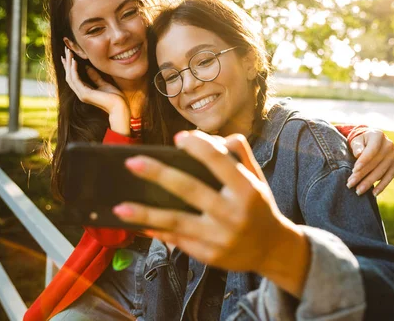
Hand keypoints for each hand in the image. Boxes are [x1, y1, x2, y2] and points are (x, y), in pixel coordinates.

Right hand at [62, 47, 130, 133]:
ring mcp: (82, 94)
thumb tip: (87, 67)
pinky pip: (76, 80)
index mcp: (85, 91)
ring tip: (69, 53)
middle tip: (66, 50)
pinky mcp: (85, 94)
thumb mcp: (103, 83)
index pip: (73, 77)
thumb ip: (95, 77)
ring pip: (70, 77)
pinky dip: (74, 70)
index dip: (69, 67)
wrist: (120, 106)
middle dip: (67, 63)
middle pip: (69, 76)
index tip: (67, 56)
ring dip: (69, 64)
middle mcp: (81, 93)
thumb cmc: (114, 97)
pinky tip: (74, 62)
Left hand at [113, 131, 309, 296]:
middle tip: (132, 162)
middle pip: (190, 190)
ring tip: (120, 207)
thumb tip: (211, 138)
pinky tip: (139, 225)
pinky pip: (178, 241)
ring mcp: (220, 237)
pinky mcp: (209, 255)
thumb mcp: (257, 178)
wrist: (272, 249)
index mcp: (246, 189)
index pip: (218, 161)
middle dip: (159, 174)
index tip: (179, 138)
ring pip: (177, 221)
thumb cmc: (259, 206)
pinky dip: (157, 232)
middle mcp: (233, 213)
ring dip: (146, 214)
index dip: (198, 146)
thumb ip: (239, 155)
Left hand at [347, 129, 393, 195]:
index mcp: (378, 135)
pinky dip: (381, 186)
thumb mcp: (356, 140)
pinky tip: (373, 193)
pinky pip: (389, 176)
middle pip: (375, 163)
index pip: (371, 150)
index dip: (363, 161)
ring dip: (369, 183)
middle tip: (350, 184)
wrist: (370, 141)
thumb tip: (358, 153)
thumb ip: (357, 146)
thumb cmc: (360, 141)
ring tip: (358, 191)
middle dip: (361, 175)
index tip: (354, 170)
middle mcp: (389, 145)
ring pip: (381, 171)